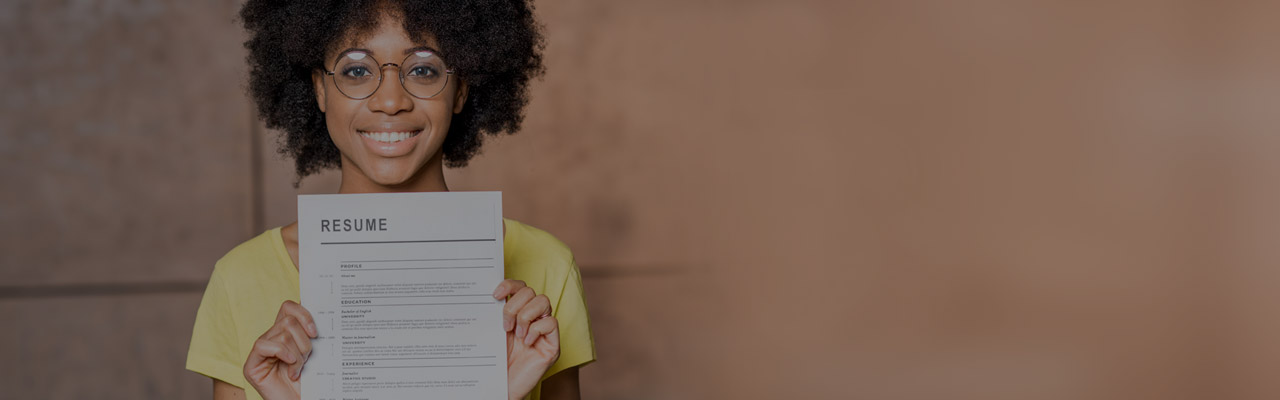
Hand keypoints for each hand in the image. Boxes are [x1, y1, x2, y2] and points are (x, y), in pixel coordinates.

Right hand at [243, 300, 316, 399]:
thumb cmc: (310, 383)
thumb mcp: (315, 353)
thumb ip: (311, 333)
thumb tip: (320, 309)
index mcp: (284, 334)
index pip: (288, 307)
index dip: (303, 314)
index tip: (316, 332)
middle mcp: (270, 340)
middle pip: (288, 320)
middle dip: (304, 340)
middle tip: (308, 359)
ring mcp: (260, 353)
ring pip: (281, 333)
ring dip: (297, 353)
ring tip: (298, 369)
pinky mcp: (251, 366)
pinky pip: (264, 345)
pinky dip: (282, 354)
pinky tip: (291, 369)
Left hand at [493, 280, 560, 399]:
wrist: (501, 388)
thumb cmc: (496, 363)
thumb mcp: (492, 334)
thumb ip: (495, 314)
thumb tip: (490, 294)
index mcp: (517, 313)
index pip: (520, 287)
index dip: (509, 285)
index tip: (495, 295)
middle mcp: (532, 319)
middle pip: (531, 291)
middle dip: (514, 305)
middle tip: (505, 326)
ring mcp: (544, 331)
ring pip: (543, 301)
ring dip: (526, 316)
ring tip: (517, 334)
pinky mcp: (552, 344)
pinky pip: (550, 322)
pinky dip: (536, 330)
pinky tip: (527, 343)